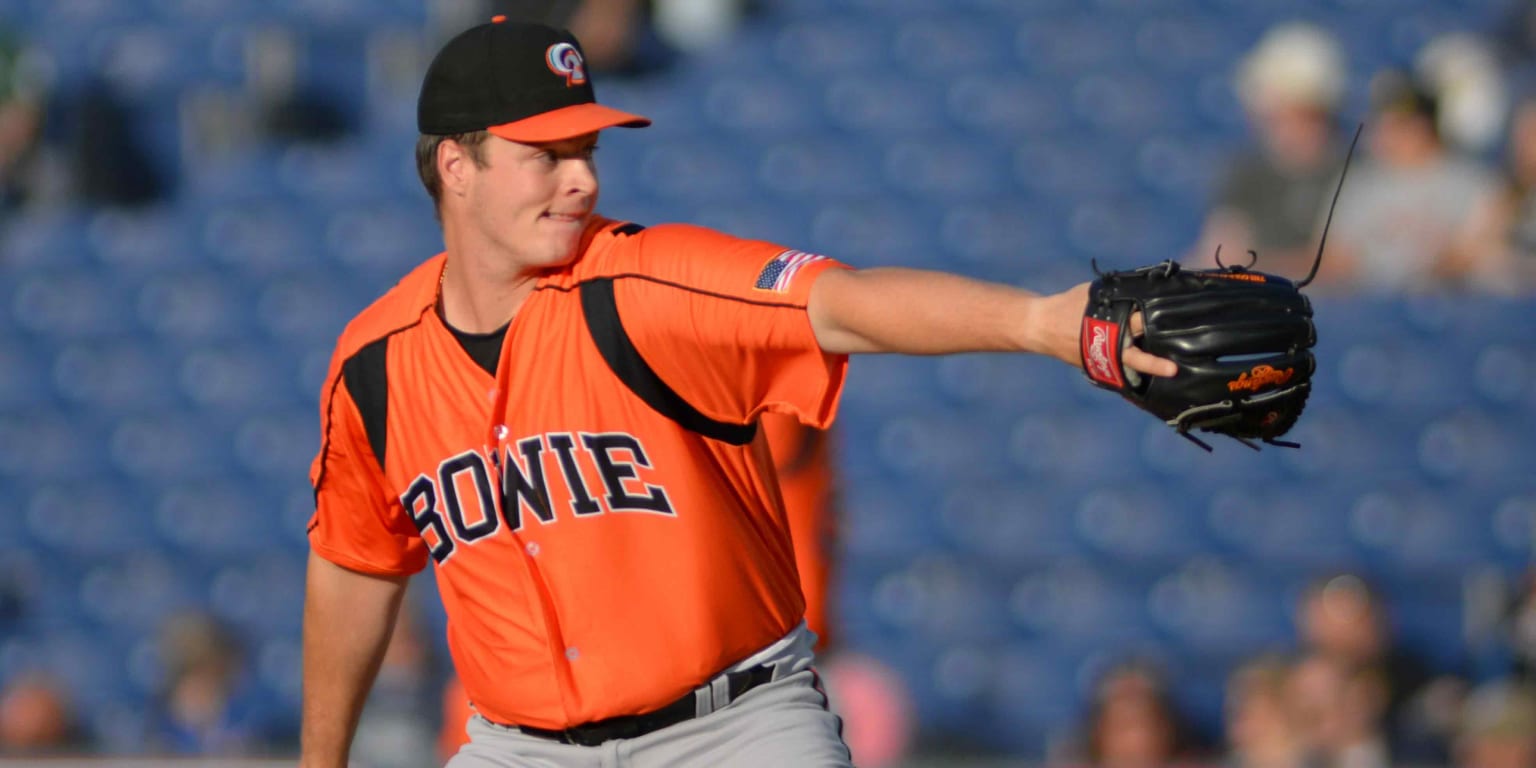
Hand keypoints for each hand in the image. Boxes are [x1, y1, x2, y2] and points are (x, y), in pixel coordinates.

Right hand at [1050, 283, 1176, 377]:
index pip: (1139, 323)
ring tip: (1165, 371)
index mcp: (1109, 325)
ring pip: (1128, 369)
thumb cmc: (1066, 306)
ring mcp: (1100, 361)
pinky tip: (1144, 369)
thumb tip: (1140, 287)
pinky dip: (1130, 369)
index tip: (1171, 324)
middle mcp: (1106, 347)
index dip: (1154, 322)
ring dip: (1145, 368)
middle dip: (1154, 363)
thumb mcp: (1092, 294)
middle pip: (1136, 357)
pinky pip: (1117, 370)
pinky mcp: (1095, 368)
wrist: (1040, 327)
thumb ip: (1116, 294)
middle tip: (1173, 369)